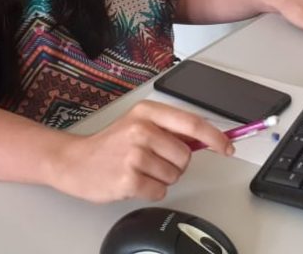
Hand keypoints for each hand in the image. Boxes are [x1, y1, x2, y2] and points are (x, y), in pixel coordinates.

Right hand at [48, 100, 233, 202]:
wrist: (75, 162)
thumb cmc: (110, 144)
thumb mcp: (139, 124)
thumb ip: (170, 129)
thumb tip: (206, 139)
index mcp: (147, 112)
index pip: (192, 123)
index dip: (215, 137)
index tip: (227, 147)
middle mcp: (141, 129)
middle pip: (186, 155)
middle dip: (177, 163)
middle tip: (155, 161)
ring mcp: (134, 154)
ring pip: (174, 174)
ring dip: (162, 177)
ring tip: (140, 169)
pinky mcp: (128, 179)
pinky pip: (160, 190)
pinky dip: (152, 190)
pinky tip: (134, 181)